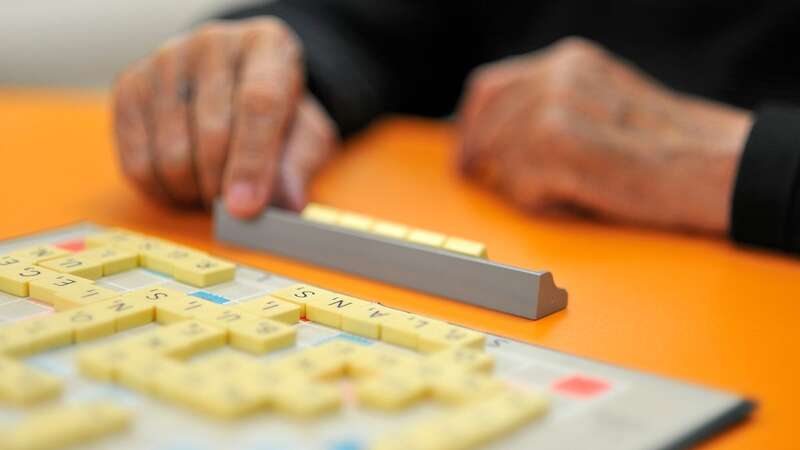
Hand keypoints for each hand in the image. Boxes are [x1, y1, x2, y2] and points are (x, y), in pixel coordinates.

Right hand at [112, 18, 337, 217]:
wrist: (238, 84)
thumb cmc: (277, 114)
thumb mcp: (306, 135)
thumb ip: (298, 167)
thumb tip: (284, 205)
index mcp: (268, 47)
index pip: (259, 103)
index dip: (252, 163)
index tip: (247, 209)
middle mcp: (213, 43)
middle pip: (212, 132)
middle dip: (223, 186)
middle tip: (236, 209)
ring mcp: (165, 61)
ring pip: (171, 152)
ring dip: (193, 192)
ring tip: (213, 194)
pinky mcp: (130, 86)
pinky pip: (136, 160)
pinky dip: (161, 190)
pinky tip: (184, 188)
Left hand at [457, 37, 752, 232]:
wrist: (713, 167)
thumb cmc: (665, 147)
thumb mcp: (603, 105)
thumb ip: (551, 108)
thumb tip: (495, 138)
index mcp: (568, 61)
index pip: (488, 87)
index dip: (470, 126)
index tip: (465, 155)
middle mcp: (556, 75)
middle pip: (485, 126)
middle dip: (480, 159)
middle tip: (479, 181)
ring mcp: (553, 106)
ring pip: (499, 159)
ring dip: (522, 184)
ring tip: (565, 190)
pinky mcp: (555, 144)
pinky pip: (518, 187)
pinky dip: (541, 203)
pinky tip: (577, 198)